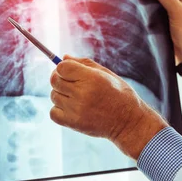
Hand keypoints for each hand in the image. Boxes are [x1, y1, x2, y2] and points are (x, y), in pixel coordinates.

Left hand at [49, 56, 166, 158]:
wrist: (128, 122)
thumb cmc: (119, 94)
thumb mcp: (106, 74)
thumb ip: (84, 64)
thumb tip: (64, 57)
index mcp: (92, 78)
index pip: (61, 67)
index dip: (62, 68)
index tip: (68, 71)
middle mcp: (82, 93)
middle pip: (54, 80)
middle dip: (59, 79)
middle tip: (69, 83)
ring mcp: (76, 109)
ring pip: (54, 96)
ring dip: (61, 95)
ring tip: (76, 97)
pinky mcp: (73, 123)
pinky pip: (53, 113)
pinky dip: (59, 110)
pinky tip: (71, 109)